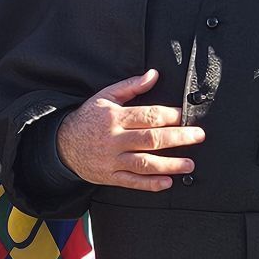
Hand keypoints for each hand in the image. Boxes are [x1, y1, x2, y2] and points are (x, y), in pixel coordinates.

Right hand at [56, 70, 204, 191]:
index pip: (147, 116)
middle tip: (197, 136)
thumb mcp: (105, 97)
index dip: (169, 116)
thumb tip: (153, 75)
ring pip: (144, 163)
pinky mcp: (110, 176)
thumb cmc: (87, 119)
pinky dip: (150, 184)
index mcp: (115, 117)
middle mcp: (115, 139)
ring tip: (189, 164)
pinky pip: (132, 182)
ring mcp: (112, 159)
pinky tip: (167, 182)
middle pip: (151, 139)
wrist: (61, 145)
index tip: (185, 116)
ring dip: (169, 165)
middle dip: (178, 138)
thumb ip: (131, 86)